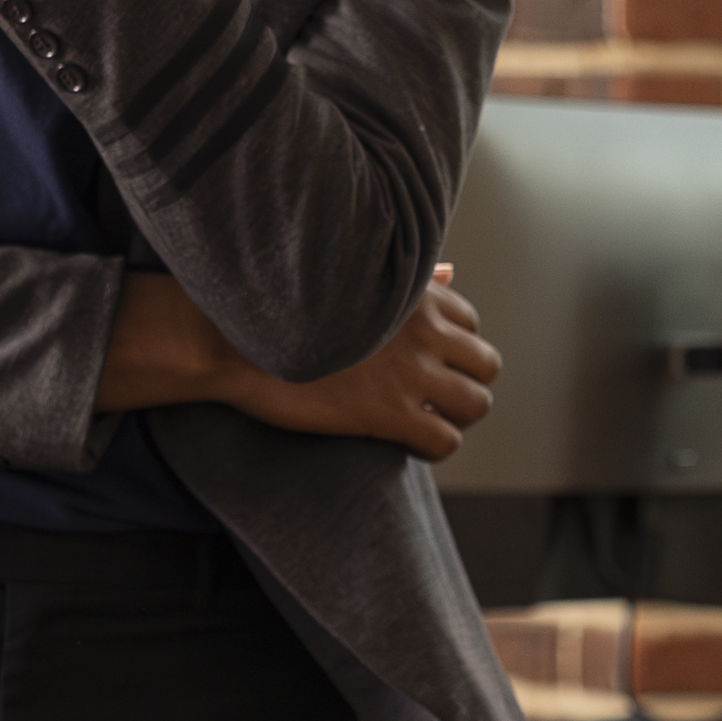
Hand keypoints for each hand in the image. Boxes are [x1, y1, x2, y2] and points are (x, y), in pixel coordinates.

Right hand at [222, 266, 501, 460]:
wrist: (235, 341)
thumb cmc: (284, 308)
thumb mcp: (354, 279)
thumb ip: (408, 278)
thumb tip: (451, 273)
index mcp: (413, 294)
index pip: (471, 324)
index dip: (452, 349)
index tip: (427, 363)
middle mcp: (422, 330)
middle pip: (486, 364)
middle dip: (466, 382)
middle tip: (434, 397)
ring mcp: (410, 373)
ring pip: (476, 404)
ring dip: (456, 417)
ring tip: (426, 421)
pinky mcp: (390, 413)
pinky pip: (446, 441)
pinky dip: (435, 448)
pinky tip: (408, 444)